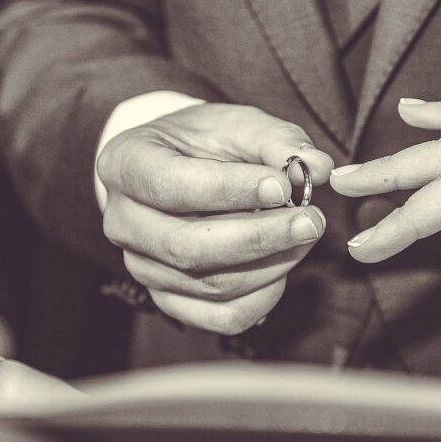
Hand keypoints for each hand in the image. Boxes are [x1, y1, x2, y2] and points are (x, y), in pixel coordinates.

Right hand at [97, 104, 333, 334]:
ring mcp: (141, 266)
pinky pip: (220, 317)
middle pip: (189, 246)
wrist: (180, 166)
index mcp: (125, 164)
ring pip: (210, 284)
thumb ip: (276, 140)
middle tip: (312, 220)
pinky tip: (284, 266)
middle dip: (260, 237)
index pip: (172, 185)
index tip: (283, 184)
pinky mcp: (168, 299)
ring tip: (304, 234)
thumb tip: (318, 167)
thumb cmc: (205, 142)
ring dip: (271, 264)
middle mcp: (122, 221)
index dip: (231, 189)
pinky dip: (263, 298)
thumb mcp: (236, 124)